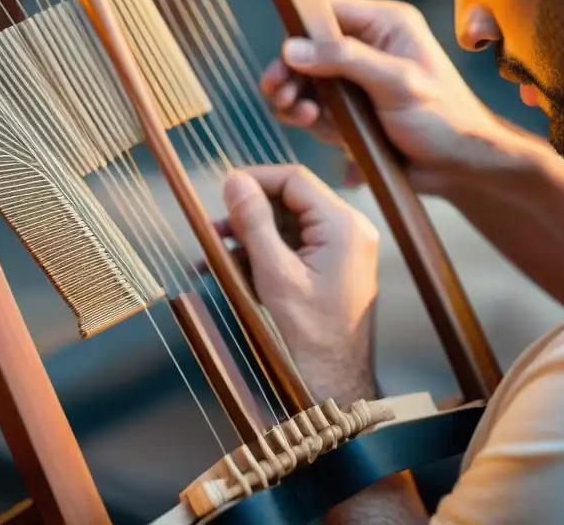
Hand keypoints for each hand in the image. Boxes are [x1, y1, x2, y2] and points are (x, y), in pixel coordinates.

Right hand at [220, 165, 378, 405]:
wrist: (335, 383)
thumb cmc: (309, 334)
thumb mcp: (274, 273)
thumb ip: (254, 222)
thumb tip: (234, 180)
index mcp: (344, 225)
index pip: (294, 180)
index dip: (255, 180)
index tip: (222, 193)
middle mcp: (350, 230)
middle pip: (291, 201)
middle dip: (249, 213)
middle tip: (213, 229)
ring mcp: (344, 249)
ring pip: (289, 224)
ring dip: (252, 235)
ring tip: (214, 253)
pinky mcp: (334, 267)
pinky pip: (296, 246)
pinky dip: (265, 254)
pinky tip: (233, 269)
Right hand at [261, 0, 508, 192]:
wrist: (460, 166)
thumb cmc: (444, 119)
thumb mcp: (396, 82)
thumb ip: (344, 60)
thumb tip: (292, 48)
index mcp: (385, 24)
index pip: (327, 11)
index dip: (299, 30)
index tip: (281, 57)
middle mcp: (367, 46)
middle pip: (307, 48)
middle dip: (290, 72)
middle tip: (277, 93)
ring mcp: (356, 79)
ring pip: (306, 80)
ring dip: (294, 97)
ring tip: (299, 114)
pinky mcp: (350, 109)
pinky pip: (315, 106)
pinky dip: (306, 116)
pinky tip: (310, 123)